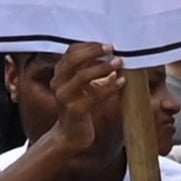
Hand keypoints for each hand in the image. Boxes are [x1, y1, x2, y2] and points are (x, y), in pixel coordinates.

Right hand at [39, 44, 130, 165]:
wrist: (71, 135)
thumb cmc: (81, 105)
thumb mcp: (84, 85)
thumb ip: (92, 69)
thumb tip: (115, 54)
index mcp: (59, 74)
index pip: (71, 52)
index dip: (89, 46)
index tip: (108, 45)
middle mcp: (57, 83)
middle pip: (73, 60)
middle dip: (94, 52)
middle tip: (112, 49)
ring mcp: (64, 98)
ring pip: (82, 76)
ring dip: (103, 68)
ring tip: (119, 64)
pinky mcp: (74, 111)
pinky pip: (94, 96)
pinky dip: (110, 87)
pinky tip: (122, 82)